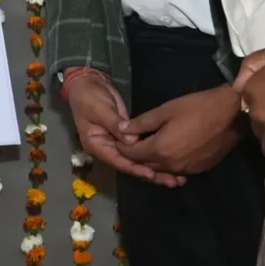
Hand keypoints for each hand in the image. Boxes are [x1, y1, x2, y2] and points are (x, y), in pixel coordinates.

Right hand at [59, 67, 181, 186]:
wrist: (88, 83)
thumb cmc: (89, 97)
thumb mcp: (100, 110)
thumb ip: (116, 125)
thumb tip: (133, 141)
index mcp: (97, 146)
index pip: (118, 162)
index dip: (135, 168)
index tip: (152, 174)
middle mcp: (108, 150)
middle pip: (131, 166)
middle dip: (151, 174)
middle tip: (172, 181)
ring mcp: (118, 144)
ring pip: (138, 161)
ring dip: (156, 169)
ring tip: (176, 179)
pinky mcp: (127, 138)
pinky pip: (141, 150)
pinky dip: (154, 156)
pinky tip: (170, 163)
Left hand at [119, 86, 244, 178]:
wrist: (232, 115)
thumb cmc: (197, 108)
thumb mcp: (166, 110)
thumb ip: (141, 122)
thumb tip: (121, 129)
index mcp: (159, 150)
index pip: (132, 154)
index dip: (122, 147)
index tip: (118, 138)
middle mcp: (171, 165)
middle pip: (145, 165)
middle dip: (136, 155)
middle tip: (131, 143)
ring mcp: (186, 170)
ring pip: (162, 170)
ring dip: (152, 162)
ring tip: (149, 147)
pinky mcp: (199, 170)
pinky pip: (177, 170)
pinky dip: (169, 164)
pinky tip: (169, 153)